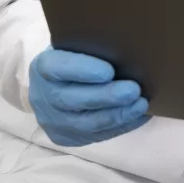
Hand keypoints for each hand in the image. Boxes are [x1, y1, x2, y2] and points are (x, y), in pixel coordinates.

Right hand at [29, 48, 149, 146]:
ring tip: (140, 105)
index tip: (109, 71)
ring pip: (85, 123)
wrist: (54, 84)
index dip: (83, 71)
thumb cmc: (75, 57)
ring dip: (117, 115)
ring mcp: (52, 120)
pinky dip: (120, 127)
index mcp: (43, 66)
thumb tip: (127, 45)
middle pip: (73, 100)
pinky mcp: (65, 137)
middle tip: (133, 90)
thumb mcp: (76, 45)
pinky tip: (139, 116)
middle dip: (106, 97)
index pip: (59, 68)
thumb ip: (93, 46)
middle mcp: (43, 95)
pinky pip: (95, 136)